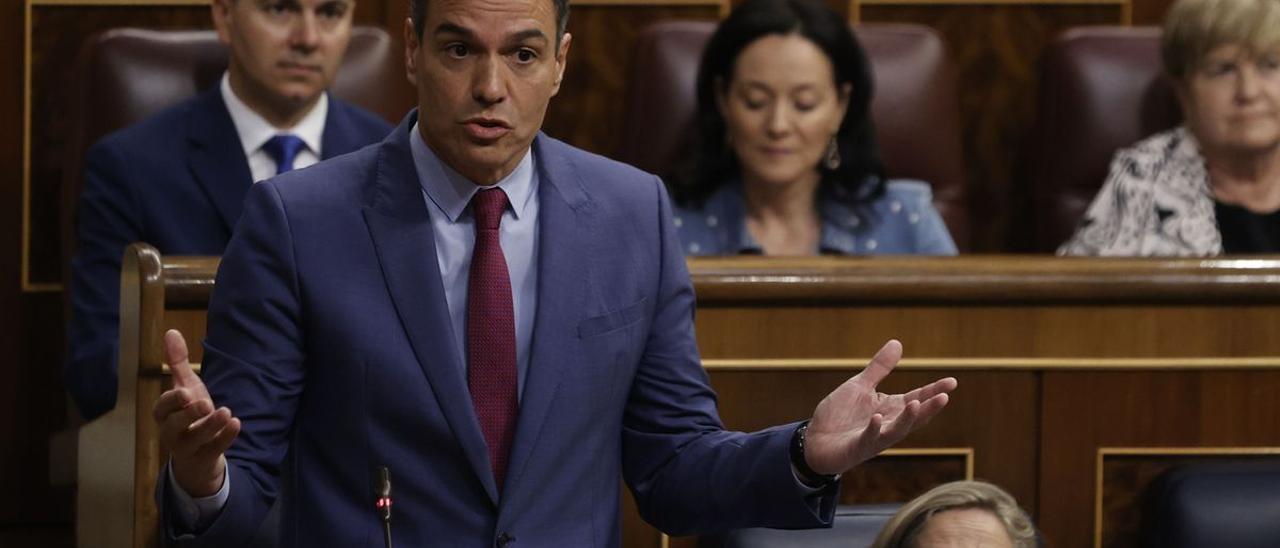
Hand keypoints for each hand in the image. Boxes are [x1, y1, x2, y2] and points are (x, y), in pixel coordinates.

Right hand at [152, 329, 239, 496]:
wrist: (198, 454)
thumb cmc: (189, 415)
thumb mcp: (185, 387)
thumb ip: (178, 363)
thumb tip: (171, 331)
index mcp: (164, 415)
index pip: (161, 408)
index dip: (171, 401)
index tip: (184, 392)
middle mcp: (171, 433)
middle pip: (173, 426)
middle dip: (188, 415)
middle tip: (204, 403)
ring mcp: (187, 448)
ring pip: (194, 439)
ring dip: (210, 426)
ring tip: (226, 411)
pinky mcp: (205, 458)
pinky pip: (214, 450)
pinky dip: (225, 438)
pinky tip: (237, 423)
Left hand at [803, 340, 956, 474]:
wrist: (815, 441)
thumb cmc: (840, 415)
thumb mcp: (860, 386)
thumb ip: (879, 368)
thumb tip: (898, 342)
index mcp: (891, 408)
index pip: (917, 398)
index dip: (934, 390)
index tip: (952, 381)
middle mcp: (888, 424)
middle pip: (914, 416)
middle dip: (930, 407)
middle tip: (945, 396)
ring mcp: (875, 437)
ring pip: (897, 430)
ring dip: (908, 418)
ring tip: (918, 403)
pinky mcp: (858, 447)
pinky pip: (868, 437)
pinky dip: (873, 428)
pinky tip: (877, 416)